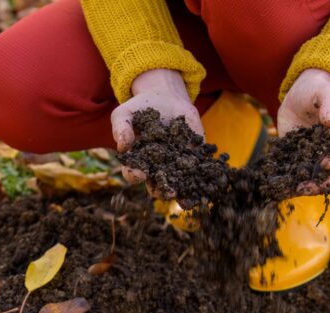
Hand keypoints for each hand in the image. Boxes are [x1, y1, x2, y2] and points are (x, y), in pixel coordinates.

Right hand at [112, 68, 202, 185]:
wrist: (164, 96)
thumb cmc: (140, 108)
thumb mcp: (124, 114)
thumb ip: (121, 128)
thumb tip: (123, 146)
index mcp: (138, 162)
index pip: (133, 174)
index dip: (134, 176)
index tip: (140, 174)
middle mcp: (157, 167)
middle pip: (158, 185)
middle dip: (162, 191)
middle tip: (167, 192)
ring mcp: (177, 163)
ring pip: (180, 182)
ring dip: (184, 192)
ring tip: (187, 199)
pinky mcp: (194, 155)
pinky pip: (199, 167)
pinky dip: (204, 174)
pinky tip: (208, 179)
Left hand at [277, 68, 329, 194]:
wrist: (300, 95)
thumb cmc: (319, 90)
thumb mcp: (326, 91)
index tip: (326, 162)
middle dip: (324, 183)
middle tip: (306, 186)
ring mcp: (319, 158)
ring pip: (319, 180)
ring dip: (308, 187)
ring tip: (292, 189)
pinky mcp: (301, 160)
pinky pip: (298, 175)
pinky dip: (290, 182)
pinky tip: (279, 186)